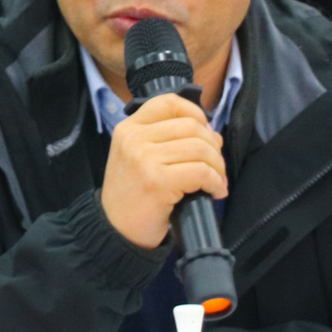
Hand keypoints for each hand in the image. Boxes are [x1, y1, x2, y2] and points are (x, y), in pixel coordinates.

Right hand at [100, 92, 227, 248]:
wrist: (115, 229)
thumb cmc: (134, 194)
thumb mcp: (141, 157)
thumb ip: (171, 139)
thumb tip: (214, 133)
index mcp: (129, 128)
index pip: (169, 102)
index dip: (196, 113)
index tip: (207, 132)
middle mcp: (133, 139)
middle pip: (192, 127)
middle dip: (213, 147)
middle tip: (215, 167)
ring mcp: (143, 159)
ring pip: (201, 149)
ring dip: (217, 167)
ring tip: (216, 181)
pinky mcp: (157, 181)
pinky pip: (201, 172)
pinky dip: (215, 182)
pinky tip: (214, 192)